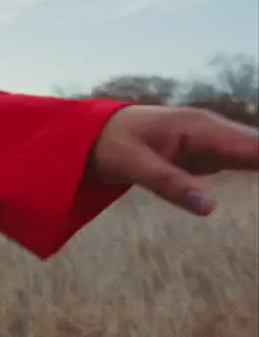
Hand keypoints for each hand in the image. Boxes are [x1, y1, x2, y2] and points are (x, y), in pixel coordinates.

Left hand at [87, 105, 258, 214]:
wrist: (93, 131)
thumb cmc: (111, 144)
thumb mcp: (132, 165)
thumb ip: (170, 184)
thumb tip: (210, 208)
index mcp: (202, 129)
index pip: (257, 147)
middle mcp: (216, 131)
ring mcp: (217, 141)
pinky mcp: (213, 153)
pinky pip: (249, 162)